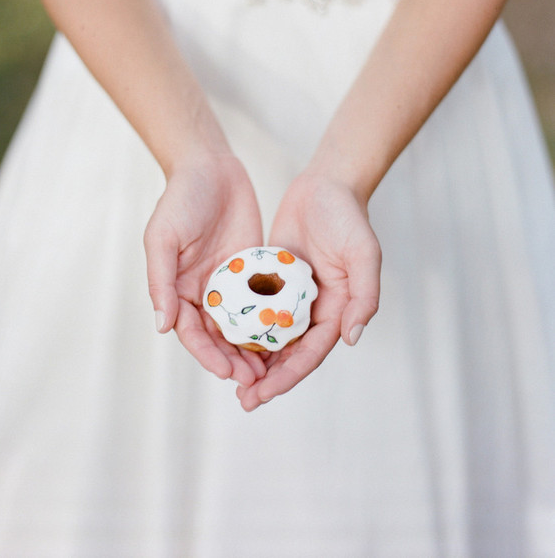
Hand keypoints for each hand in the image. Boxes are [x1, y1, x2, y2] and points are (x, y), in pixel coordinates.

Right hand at [144, 151, 266, 386]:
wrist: (210, 166)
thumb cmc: (180, 199)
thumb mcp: (163, 237)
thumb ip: (161, 280)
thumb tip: (163, 325)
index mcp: (177, 289)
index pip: (191, 333)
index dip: (207, 355)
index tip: (226, 372)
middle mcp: (203, 291)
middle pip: (217, 337)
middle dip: (232, 361)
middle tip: (254, 380)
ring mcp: (228, 282)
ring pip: (241, 325)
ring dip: (252, 349)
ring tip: (271, 370)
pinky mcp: (251, 269)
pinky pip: (261, 300)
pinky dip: (269, 321)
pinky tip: (286, 336)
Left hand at [236, 171, 380, 409]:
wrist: (327, 184)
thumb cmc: (349, 218)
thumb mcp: (364, 254)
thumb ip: (364, 296)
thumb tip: (352, 339)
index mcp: (337, 310)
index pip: (311, 353)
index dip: (289, 376)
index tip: (263, 394)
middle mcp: (313, 309)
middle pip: (290, 353)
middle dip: (268, 380)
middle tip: (243, 400)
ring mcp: (291, 295)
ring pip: (271, 336)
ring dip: (253, 360)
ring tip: (228, 379)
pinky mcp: (272, 278)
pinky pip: (256, 307)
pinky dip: (244, 326)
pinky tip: (221, 338)